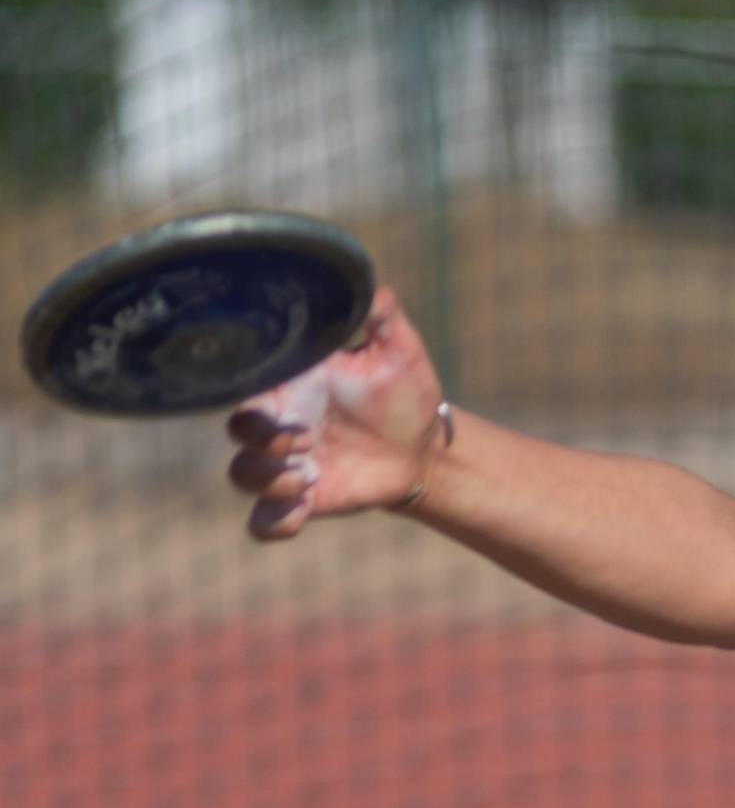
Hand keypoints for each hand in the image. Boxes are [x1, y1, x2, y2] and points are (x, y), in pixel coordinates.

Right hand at [224, 286, 445, 539]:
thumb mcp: (399, 348)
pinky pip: (264, 523)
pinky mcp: (304, 501)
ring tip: (307, 474)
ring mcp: (289, 465)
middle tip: (301, 441)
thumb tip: (368, 283)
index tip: (282, 406)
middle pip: (236, 434)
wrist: (424, 445)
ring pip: (243, 476)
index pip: (243, 386)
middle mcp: (281, 425)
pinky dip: (273, 524)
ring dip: (268, 479)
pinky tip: (301, 513)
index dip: (251, 399)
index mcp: (291, 385)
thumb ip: (381, 314)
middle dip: (259, 441)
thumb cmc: (405, 392)